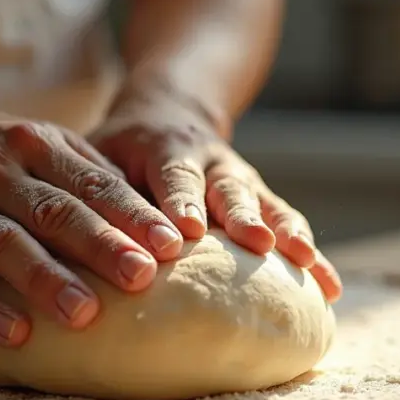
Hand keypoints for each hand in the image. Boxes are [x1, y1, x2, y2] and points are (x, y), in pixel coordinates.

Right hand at [0, 91, 184, 347]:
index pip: (90, 183)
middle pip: (53, 211)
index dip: (132, 214)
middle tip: (143, 278)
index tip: (173, 245)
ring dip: (45, 279)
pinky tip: (13, 334)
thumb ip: (83, 171)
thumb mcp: (29, 141)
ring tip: (86, 313)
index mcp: (30, 145)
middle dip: (101, 245)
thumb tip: (149, 215)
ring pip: (2, 244)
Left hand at [89, 86, 342, 301]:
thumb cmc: (121, 147)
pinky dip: (312, 257)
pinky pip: (290, 226)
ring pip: (269, 204)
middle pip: (230, 187)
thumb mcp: (100, 152)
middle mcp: (211, 161)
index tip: (186, 232)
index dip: (180, 200)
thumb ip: (95, 188)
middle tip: (257, 243)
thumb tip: (69, 238)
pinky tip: (329, 289)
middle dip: (244, 217)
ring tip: (307, 264)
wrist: (170, 109)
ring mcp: (241, 180)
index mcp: (166, 147)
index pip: (173, 174)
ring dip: (287, 234)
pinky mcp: (262, 200)